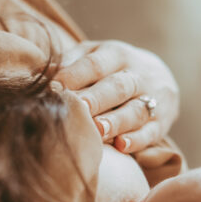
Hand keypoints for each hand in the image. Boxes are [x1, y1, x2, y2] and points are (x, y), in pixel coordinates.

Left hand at [55, 40, 178, 153]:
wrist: (160, 79)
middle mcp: (138, 75)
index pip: (95, 64)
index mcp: (117, 55)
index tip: (53, 88)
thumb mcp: (95, 55)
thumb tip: (38, 74)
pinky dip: (137, 140)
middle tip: (78, 108)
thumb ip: (69, 63)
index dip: (75, 75)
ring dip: (116, 121)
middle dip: (97, 98)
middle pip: (117, 87)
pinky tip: (122, 146)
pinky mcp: (162, 123)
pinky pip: (151, 132)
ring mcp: (153, 99)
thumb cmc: (113, 70)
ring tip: (98, 130)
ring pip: (135, 110)